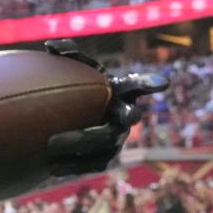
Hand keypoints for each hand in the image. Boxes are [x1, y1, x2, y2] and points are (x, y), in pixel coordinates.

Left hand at [43, 40, 168, 176]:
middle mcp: (126, 116)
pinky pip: (93, 164)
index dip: (151, 83)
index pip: (139, 84)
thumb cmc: (82, 87)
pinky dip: (73, 165)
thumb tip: (50, 45)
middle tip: (120, 115)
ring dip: (81, 143)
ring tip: (52, 143)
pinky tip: (50, 166)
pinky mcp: (104, 158)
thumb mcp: (78, 68)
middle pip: (127, 118)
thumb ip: (68, 54)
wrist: (77, 119)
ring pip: (106, 144)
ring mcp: (117, 140)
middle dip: (121, 117)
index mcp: (122, 91)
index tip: (162, 82)